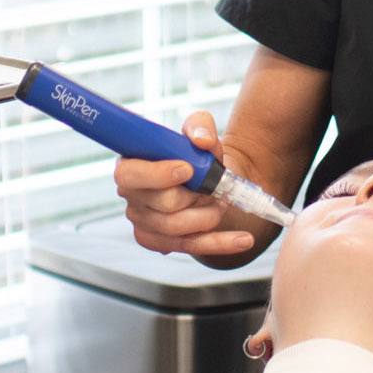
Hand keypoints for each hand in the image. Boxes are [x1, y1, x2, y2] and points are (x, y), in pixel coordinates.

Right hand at [111, 112, 253, 257]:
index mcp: (131, 165)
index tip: (188, 169)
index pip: (129, 175)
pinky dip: (221, 243)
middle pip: (162, 204)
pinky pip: (191, 246)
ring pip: (177, 229)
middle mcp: (133, 197)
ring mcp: (143, 222)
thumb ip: (200, 126)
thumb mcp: (199, 130)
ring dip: (208, 216)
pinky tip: (243, 240)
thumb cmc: (196, 155)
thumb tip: (202, 140)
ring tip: (221, 203)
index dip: (157, 174)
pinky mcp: (159, 242)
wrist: (209, 182)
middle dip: (195, 195)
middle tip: (213, 188)